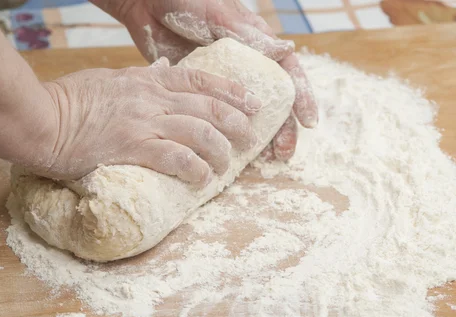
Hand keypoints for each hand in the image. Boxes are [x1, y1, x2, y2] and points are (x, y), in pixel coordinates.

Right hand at [38, 59, 260, 183]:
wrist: (38, 118)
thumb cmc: (69, 101)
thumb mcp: (111, 79)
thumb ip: (141, 78)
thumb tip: (165, 71)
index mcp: (147, 81)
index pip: (200, 80)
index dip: (231, 91)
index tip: (251, 102)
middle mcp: (152, 98)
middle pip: (210, 108)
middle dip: (236, 124)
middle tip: (249, 139)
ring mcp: (144, 122)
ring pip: (200, 133)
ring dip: (219, 152)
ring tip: (224, 166)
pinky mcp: (132, 147)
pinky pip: (177, 158)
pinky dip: (195, 170)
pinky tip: (202, 180)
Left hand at [92, 0, 318, 160]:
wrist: (147, 3)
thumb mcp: (218, 15)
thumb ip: (248, 35)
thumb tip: (286, 49)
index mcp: (258, 45)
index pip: (289, 74)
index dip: (302, 98)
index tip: (309, 121)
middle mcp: (248, 67)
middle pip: (274, 102)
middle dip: (282, 128)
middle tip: (283, 152)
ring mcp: (226, 82)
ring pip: (250, 115)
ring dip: (260, 137)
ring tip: (264, 161)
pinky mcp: (203, 93)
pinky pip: (221, 118)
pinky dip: (228, 136)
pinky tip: (232, 153)